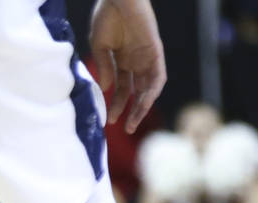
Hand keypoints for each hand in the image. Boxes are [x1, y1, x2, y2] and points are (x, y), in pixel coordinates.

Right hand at [89, 0, 165, 133]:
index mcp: (122, 60)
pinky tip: (145, 103)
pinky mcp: (155, 52)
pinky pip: (158, 76)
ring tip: (134, 123)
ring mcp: (147, 58)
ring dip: (143, 106)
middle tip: (127, 129)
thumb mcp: (100, 46)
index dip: (116, 105)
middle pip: (137, 92)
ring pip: (148, 88)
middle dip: (132, 111)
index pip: (122, 89)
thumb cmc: (106, 17)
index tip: (109, 121)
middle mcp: (136, 62)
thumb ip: (105, 67)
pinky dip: (152, 91)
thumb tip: (106, 89)